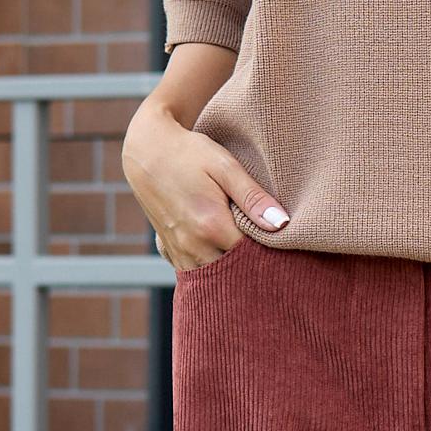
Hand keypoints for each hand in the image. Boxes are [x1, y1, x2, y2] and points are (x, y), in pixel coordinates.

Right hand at [119, 94, 288, 269]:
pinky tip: (222, 257)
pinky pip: (194, 274)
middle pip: (233, 275)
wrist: (147, 151)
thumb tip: (282, 224)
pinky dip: (210, 271)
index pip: (253, 259)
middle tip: (270, 256)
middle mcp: (193, 246)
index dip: (271, 255)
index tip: (282, 246)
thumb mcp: (225, 166)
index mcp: (211, 226)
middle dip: (252, 269)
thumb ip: (253, 197)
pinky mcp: (169, 251)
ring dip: (230, 273)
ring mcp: (178, 251)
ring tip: (248, 260)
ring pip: (212, 279)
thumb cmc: (190, 154)